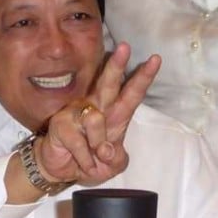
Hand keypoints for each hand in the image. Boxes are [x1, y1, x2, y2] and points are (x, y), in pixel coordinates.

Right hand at [37, 43, 160, 186]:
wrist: (61, 170)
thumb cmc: (91, 162)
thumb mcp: (112, 166)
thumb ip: (116, 158)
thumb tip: (107, 150)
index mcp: (115, 115)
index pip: (131, 93)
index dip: (143, 77)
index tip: (156, 59)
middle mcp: (96, 108)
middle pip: (109, 84)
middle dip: (117, 66)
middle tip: (124, 47)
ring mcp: (77, 114)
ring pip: (95, 119)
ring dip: (98, 144)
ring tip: (96, 158)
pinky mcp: (61, 124)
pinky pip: (78, 141)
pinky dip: (85, 159)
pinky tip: (83, 164)